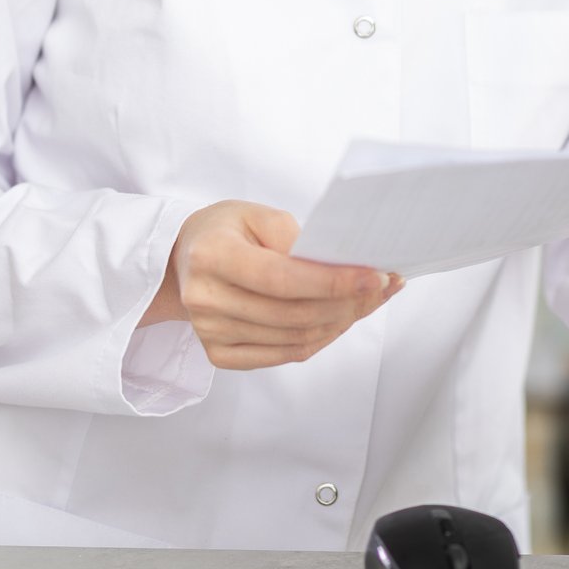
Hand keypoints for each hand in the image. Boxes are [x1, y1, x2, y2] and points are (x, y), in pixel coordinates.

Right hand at [139, 200, 401, 370]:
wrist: (185, 258)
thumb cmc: (227, 230)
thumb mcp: (257, 214)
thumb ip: (294, 237)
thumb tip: (341, 267)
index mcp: (210, 256)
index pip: (281, 279)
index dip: (331, 281)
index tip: (375, 276)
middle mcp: (205, 299)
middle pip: (292, 315)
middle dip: (347, 303)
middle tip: (382, 287)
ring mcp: (209, 332)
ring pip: (294, 339)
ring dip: (340, 322)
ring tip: (367, 301)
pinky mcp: (219, 354)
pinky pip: (283, 355)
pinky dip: (319, 340)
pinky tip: (340, 319)